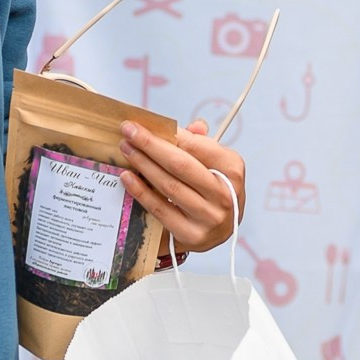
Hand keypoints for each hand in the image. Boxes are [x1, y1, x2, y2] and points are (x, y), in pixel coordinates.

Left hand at [119, 120, 247, 254]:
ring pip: (169, 186)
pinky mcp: (191, 235)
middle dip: (150, 145)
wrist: (219, 231)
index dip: (169, 134)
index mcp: (233, 169)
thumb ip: (201, 143)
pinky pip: (160, 209)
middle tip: (128, 131)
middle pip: (180, 165)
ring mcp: (208, 217)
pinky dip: (141, 192)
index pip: (197, 146)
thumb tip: (192, 126)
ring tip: (126, 150)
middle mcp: (224, 194)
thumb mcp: (215, 163)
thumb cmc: (212, 189)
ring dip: (143, 164)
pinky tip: (127, 177)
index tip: (144, 124)